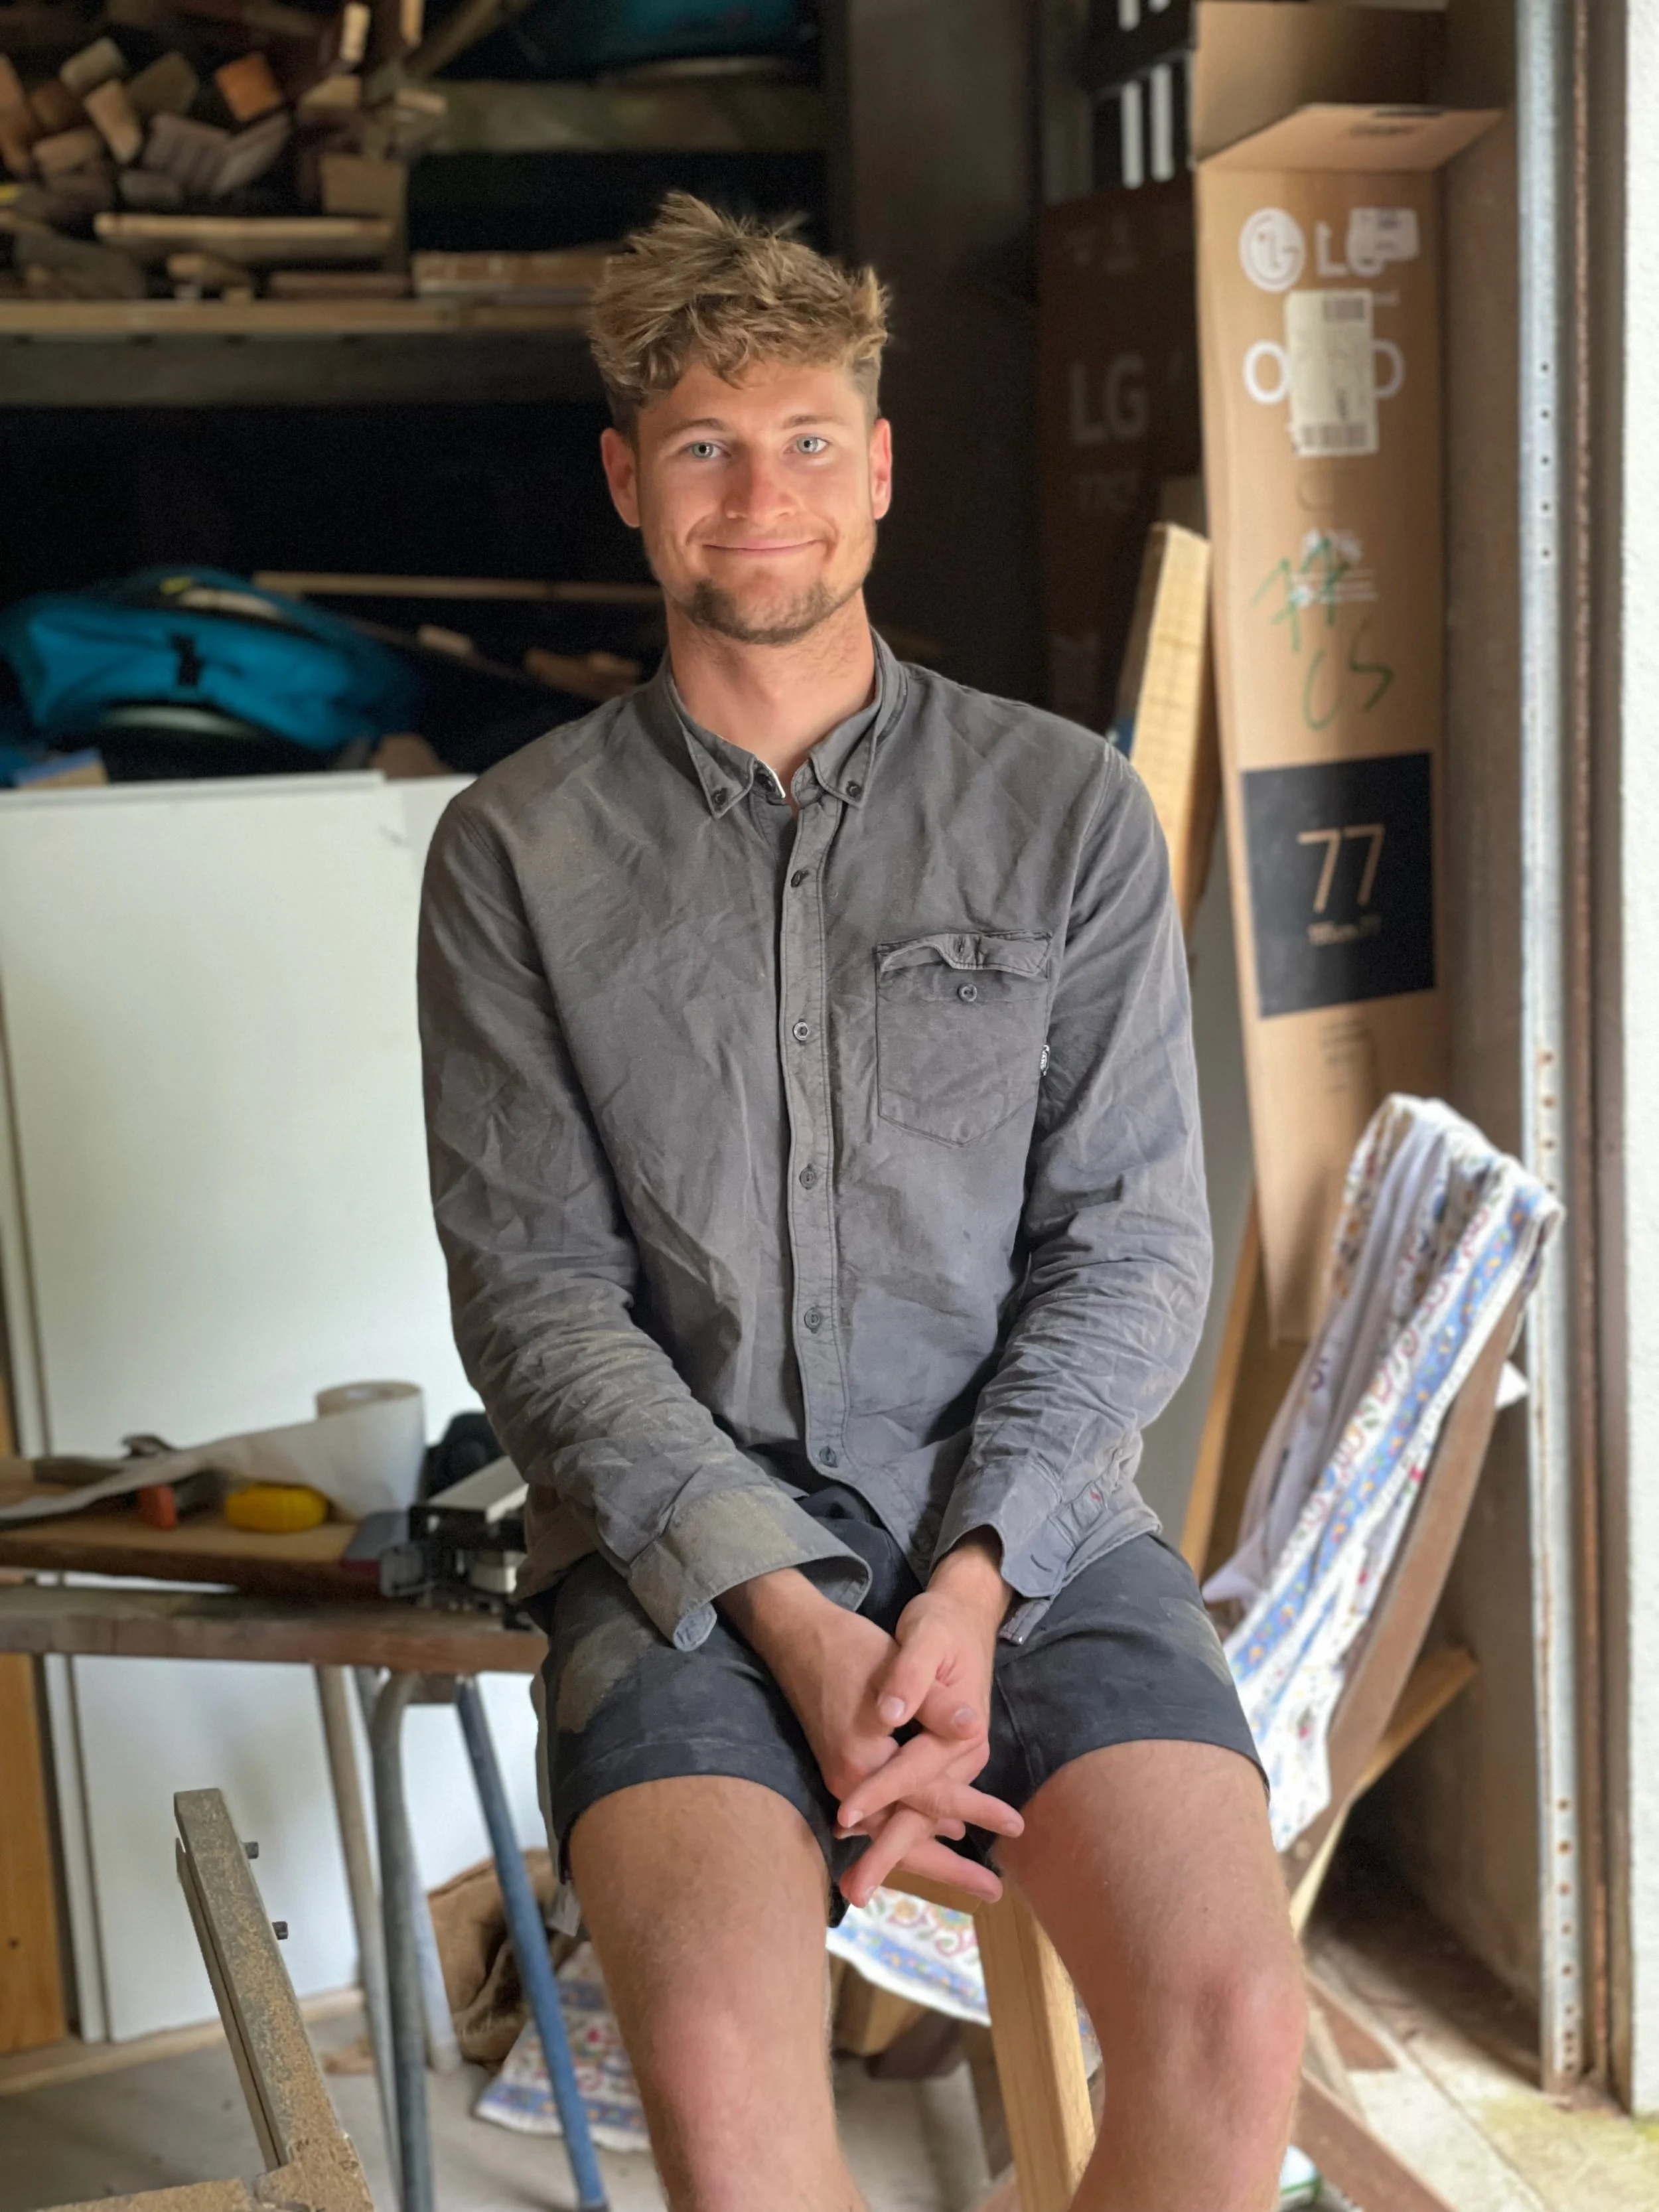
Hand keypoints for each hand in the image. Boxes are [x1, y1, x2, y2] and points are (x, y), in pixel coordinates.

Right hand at [720, 1568, 1019, 1896]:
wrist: (798, 1637)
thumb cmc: (850, 1648)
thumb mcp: (896, 1668)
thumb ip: (934, 1705)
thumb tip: (972, 1728)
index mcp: (863, 1763)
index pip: (927, 1796)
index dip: (974, 1807)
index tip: (1015, 1823)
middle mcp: (849, 1783)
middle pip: (903, 1837)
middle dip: (948, 1867)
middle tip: (994, 1893)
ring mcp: (842, 1782)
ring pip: (890, 1833)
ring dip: (929, 1855)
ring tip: (973, 1880)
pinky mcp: (844, 1774)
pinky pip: (879, 1818)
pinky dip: (908, 1831)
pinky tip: (937, 1834)